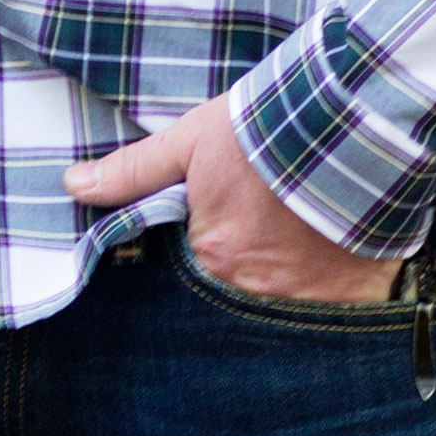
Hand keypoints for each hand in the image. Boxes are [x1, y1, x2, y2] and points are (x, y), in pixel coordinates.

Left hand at [66, 92, 398, 303]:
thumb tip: (74, 186)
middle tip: (260, 255)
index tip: (211, 251)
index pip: (187, 280)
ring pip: (287, 312)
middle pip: (236, 301)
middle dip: (241, 287)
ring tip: (300, 263)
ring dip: (288, 293)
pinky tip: (340, 276)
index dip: (197, 267)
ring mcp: (310, 299)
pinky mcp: (361, 296)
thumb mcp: (193, 140)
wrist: (358, 119)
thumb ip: (134, 171)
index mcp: (212, 253)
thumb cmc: (270, 126)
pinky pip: (345, 317)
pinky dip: (339, 302)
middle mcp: (255, 287)